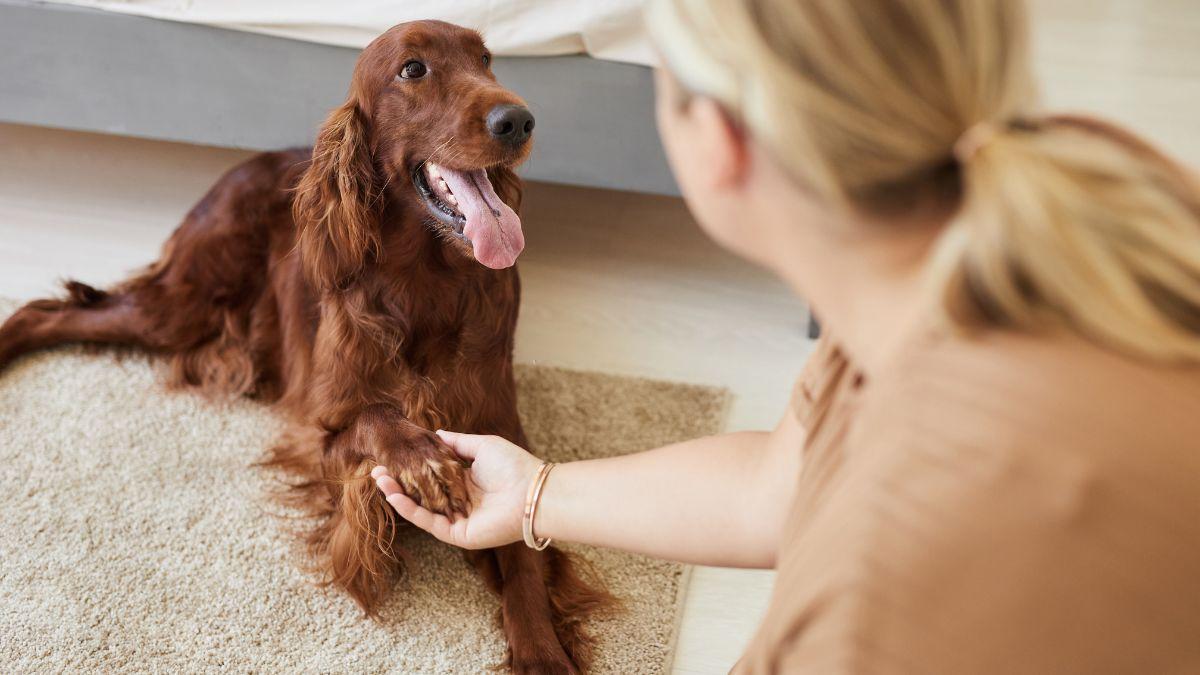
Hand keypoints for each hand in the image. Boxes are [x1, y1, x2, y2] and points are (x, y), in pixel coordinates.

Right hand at [372, 430, 542, 549]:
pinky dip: (410, 509)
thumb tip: (436, 434)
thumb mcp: (482, 446)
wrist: (531, 492)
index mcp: (466, 482)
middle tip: (376, 470)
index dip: (412, 468)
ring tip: (378, 479)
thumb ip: (457, 443)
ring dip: (397, 495)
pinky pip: (428, 521)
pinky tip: (393, 495)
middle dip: (398, 483)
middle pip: (422, 493)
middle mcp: (459, 502)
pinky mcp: (457, 534)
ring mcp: (456, 519)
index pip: (432, 477)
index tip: (392, 456)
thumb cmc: (513, 466)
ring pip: (421, 508)